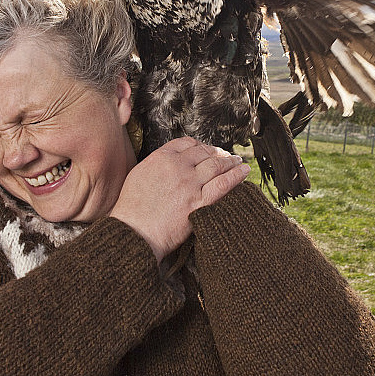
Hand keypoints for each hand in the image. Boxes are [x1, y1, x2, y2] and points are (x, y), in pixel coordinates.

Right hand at [110, 137, 249, 262]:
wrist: (133, 232)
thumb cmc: (131, 209)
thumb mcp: (139, 175)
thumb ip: (156, 164)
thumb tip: (169, 161)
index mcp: (161, 158)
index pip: (187, 143)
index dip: (200, 145)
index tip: (206, 149)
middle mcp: (178, 167)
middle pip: (205, 152)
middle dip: (217, 153)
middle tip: (225, 155)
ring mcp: (190, 184)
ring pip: (216, 165)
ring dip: (230, 161)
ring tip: (237, 161)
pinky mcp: (199, 202)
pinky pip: (223, 185)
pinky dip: (236, 176)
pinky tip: (243, 171)